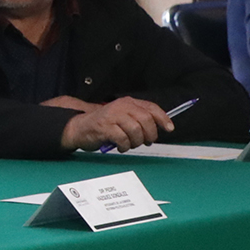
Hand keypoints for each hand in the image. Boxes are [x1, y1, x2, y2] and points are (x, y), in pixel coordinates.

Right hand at [57, 96, 175, 151]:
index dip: (162, 118)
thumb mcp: (123, 117)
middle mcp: (120, 106)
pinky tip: (121, 146)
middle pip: (146, 120)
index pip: (151, 107)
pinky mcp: (104, 127)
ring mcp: (112, 116)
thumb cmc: (104, 124)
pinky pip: (123, 138)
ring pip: (136, 130)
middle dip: (150, 134)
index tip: (169, 128)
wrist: (79, 127)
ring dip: (136, 142)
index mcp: (127, 103)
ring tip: (129, 144)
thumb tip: (159, 127)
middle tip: (146, 142)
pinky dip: (124, 146)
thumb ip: (139, 119)